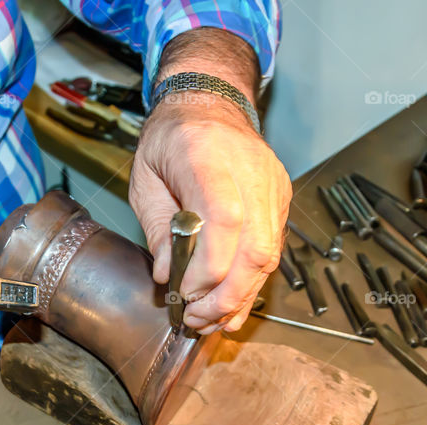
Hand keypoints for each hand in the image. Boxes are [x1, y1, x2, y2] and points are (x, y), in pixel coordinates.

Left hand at [131, 95, 290, 333]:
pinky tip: (232, 305)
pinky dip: (252, 282)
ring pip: (269, 254)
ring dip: (241, 296)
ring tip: (212, 320)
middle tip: (198, 318)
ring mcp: (271, 185)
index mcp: (206, 157)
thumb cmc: (172, 138)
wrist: (210, 102)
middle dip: (227, 294)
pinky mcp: (281, 199)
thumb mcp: (146, 178)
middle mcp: (248, 170)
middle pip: (255, 246)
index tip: (185, 293)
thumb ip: (156, 228)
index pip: (223, 220)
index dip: (209, 268)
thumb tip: (169, 276)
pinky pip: (272, 249)